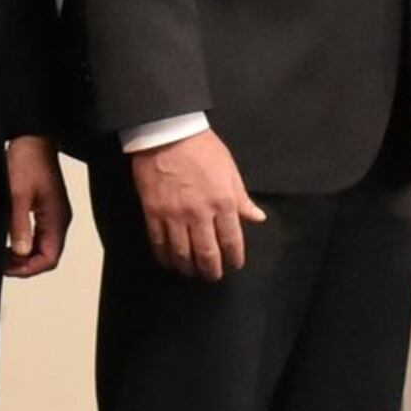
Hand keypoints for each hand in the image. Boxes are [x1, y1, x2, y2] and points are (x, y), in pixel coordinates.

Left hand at [2, 135, 70, 278]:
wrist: (33, 139)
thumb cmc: (28, 160)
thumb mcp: (18, 195)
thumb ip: (20, 225)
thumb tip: (21, 251)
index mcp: (57, 218)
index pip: (49, 258)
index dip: (28, 268)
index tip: (7, 267)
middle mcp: (60, 220)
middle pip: (47, 256)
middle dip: (25, 264)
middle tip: (1, 262)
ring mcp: (54, 215)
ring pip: (43, 247)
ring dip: (25, 254)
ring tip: (3, 253)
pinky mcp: (47, 209)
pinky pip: (40, 235)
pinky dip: (26, 242)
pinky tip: (11, 240)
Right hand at [132, 128, 264, 280]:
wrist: (167, 134)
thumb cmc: (202, 149)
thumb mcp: (230, 170)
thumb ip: (242, 198)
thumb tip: (257, 217)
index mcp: (223, 202)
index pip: (231, 240)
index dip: (234, 258)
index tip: (234, 265)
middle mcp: (200, 214)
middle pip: (207, 253)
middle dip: (212, 270)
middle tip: (213, 276)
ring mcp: (174, 216)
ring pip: (182, 253)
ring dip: (188, 268)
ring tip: (191, 271)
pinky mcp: (153, 213)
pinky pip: (159, 243)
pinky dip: (165, 256)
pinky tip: (169, 262)